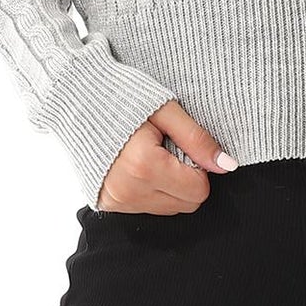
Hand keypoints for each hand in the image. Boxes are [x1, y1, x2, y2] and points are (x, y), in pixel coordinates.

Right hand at [95, 99, 238, 214]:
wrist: (78, 99)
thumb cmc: (123, 97)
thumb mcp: (166, 110)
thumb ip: (197, 139)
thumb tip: (227, 165)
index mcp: (144, 166)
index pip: (198, 190)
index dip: (198, 167)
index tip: (182, 145)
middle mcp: (129, 191)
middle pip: (186, 204)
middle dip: (186, 178)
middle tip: (167, 148)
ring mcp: (116, 201)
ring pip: (168, 208)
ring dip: (169, 185)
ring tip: (151, 154)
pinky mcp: (108, 204)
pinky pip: (146, 207)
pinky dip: (151, 189)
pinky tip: (138, 165)